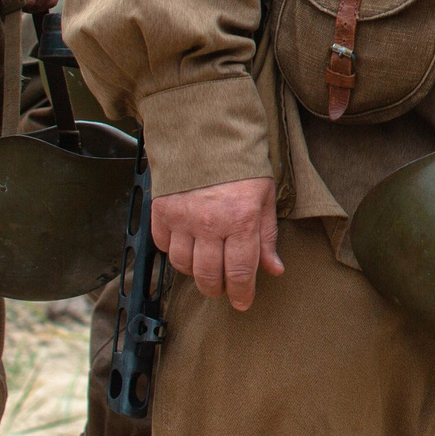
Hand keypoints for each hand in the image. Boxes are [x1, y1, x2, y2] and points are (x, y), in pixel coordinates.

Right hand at [152, 176, 282, 309]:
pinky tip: (187, 244)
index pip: (241, 272)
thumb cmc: (241, 164)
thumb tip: (273, 269)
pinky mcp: (161, 211)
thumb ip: (267, 236)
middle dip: (218, 289)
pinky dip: (174, 250)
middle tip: (224, 288)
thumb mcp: (265, 197)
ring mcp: (182, 218)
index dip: (242, 293)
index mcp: (240, 220)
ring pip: (183, 266)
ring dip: (195, 272)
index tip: (243, 303)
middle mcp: (209, 223)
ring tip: (207, 265)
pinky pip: (164, 245)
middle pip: (209, 276)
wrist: (207, 133)